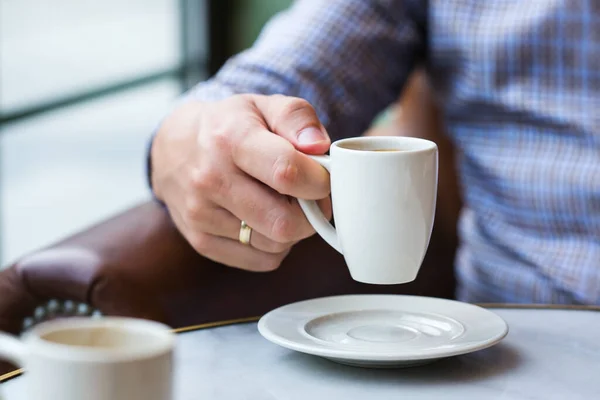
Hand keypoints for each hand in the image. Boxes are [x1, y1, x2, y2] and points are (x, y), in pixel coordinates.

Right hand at [151, 94, 331, 270]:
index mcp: (230, 139)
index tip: (322, 178)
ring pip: (276, 246)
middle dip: (311, 214)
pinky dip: (274, 246)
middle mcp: (210, 179)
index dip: (319, 181)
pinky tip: (265, 220)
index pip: (286, 173)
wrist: (174, 148)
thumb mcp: (264, 105)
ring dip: (292, 230)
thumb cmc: (230, 126)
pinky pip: (262, 261)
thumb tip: (319, 148)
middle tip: (309, 197)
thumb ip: (298, 118)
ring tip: (282, 204)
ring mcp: (201, 215)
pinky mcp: (201, 242)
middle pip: (284, 223)